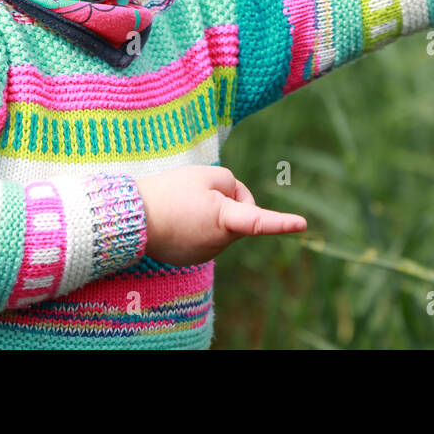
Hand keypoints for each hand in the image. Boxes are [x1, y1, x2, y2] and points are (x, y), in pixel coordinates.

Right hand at [134, 165, 306, 266]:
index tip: (303, 224)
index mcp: (225, 221)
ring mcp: (205, 254)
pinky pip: (204, 234)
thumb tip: (237, 200)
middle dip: (228, 199)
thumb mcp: (206, 175)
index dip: (282, 222)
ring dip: (210, 211)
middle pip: (239, 214)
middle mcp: (219, 243)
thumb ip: (231, 184)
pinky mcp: (191, 257)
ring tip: (181, 204)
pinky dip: (196, 224)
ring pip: (221, 224)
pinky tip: (175, 217)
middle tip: (198, 188)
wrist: (131, 218)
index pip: (260, 221)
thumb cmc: (170, 192)